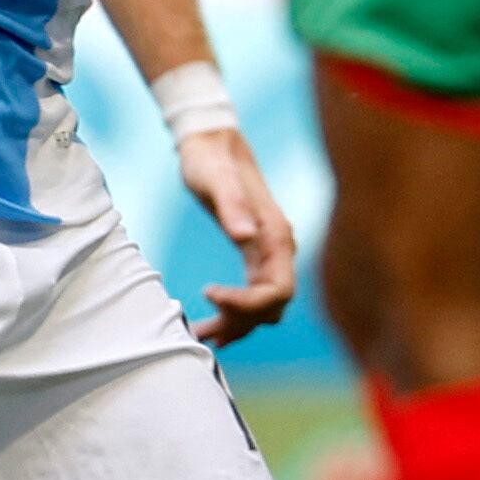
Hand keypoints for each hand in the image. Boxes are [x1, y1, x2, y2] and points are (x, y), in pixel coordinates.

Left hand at [174, 127, 297, 345]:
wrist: (211, 144)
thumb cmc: (210, 160)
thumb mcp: (215, 180)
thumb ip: (231, 206)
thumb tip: (246, 236)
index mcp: (275, 235)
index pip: (278, 290)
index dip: (247, 303)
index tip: (208, 293)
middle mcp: (278, 248)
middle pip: (272, 306)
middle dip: (240, 322)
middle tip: (202, 329)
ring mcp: (268, 253)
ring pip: (264, 307)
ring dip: (237, 325)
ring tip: (201, 334)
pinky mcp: (255, 255)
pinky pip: (253, 295)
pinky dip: (235, 313)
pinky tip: (212, 322)